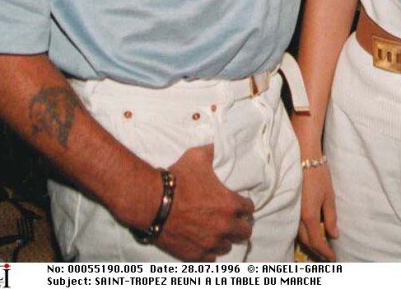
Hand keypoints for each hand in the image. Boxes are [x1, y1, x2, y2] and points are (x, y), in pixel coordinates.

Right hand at [154, 145, 253, 261]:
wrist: (151, 202)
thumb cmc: (177, 179)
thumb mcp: (198, 157)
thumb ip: (214, 150)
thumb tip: (220, 143)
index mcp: (230, 204)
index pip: (249, 209)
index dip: (244, 205)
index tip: (239, 203)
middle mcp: (224, 227)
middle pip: (244, 232)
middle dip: (240, 225)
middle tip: (232, 219)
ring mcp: (209, 243)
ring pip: (228, 246)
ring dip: (225, 239)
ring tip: (219, 232)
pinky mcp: (194, 254)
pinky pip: (210, 258)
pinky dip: (210, 251)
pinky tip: (206, 243)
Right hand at [298, 162, 337, 260]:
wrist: (303, 158)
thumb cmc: (319, 175)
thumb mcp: (329, 197)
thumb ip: (331, 218)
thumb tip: (334, 236)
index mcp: (309, 216)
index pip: (316, 241)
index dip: (325, 252)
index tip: (333, 258)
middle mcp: (297, 218)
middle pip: (306, 242)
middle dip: (317, 251)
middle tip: (327, 255)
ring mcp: (291, 213)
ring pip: (299, 235)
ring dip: (309, 244)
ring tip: (320, 248)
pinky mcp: (290, 207)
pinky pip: (295, 227)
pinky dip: (303, 235)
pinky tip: (309, 234)